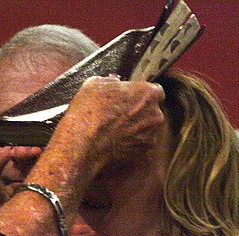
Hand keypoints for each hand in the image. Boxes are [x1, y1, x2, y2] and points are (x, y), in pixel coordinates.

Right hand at [46, 76, 165, 195]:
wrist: (83, 143)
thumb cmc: (90, 113)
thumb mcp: (95, 84)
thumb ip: (112, 81)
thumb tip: (114, 81)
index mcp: (148, 94)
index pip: (155, 91)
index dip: (141, 95)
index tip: (130, 98)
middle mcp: (155, 114)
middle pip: (152, 111)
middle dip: (139, 112)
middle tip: (119, 115)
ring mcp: (151, 135)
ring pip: (146, 129)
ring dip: (135, 128)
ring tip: (115, 130)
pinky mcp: (142, 152)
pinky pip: (140, 144)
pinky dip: (130, 143)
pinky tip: (115, 141)